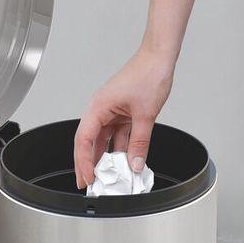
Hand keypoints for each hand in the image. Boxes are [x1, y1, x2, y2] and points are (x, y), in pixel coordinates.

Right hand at [73, 48, 174, 188]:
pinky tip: (125, 163)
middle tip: (89, 184)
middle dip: (88, 164)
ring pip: (104, 141)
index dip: (84, 162)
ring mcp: (112, 112)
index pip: (84, 140)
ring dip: (107, 159)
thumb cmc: (148, 74)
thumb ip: (140, 142)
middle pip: (90, 143)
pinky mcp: (122, 114)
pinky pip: (118, 136)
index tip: (88, 178)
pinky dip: (121, 150)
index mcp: (98, 107)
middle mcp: (101, 110)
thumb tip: (136, 164)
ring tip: (109, 178)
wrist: (159, 58)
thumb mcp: (146, 114)